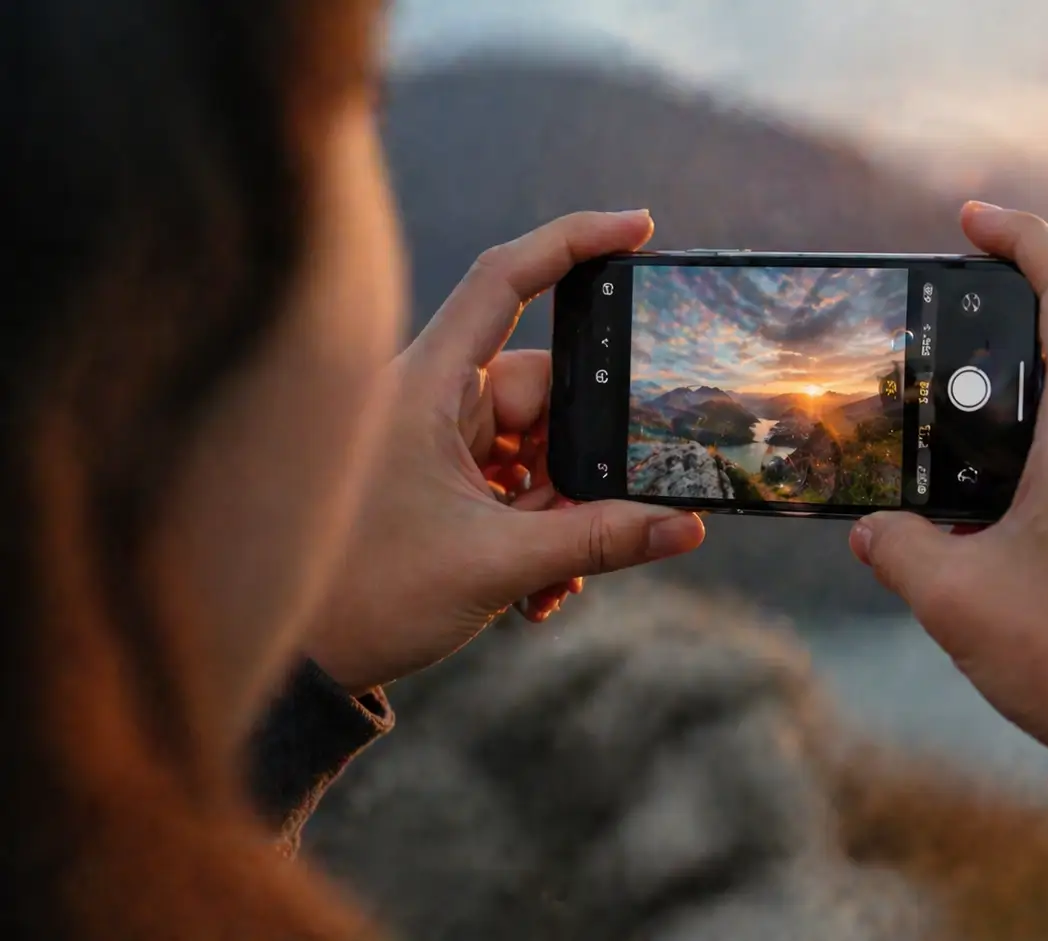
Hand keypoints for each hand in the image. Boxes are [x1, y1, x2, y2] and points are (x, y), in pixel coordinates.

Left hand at [305, 210, 705, 693]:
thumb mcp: (496, 565)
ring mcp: (438, 442)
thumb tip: (683, 525)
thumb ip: (597, 541)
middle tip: (601, 522)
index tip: (638, 227)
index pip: (503, 282)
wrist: (304, 664)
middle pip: (547, 391)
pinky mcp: (444, 481)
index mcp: (426, 387)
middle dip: (583, 462)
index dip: (571, 242)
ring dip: (562, 512)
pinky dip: (540, 528)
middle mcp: (432, 400)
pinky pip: (518, 483)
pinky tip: (537, 590)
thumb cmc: (365, 597)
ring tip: (552, 580)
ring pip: (540, 447)